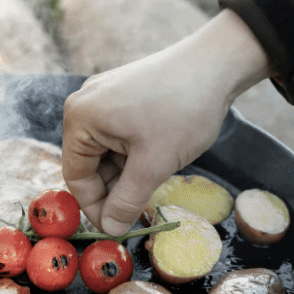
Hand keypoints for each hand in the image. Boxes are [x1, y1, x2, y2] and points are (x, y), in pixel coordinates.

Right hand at [62, 10, 272, 234]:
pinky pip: (119, 136)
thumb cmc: (182, 110)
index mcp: (80, 118)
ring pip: (107, 152)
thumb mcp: (153, 165)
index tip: (117, 228)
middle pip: (89, 164)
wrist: (217, 63)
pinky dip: (134, 155)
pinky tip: (157, 161)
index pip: (76, 177)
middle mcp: (84, 104)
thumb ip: (126, 201)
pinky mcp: (123, 95)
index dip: (95, 207)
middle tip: (139, 211)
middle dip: (113, 189)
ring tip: (155, 180)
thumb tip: (110, 230)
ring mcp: (104, 97)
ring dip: (126, 173)